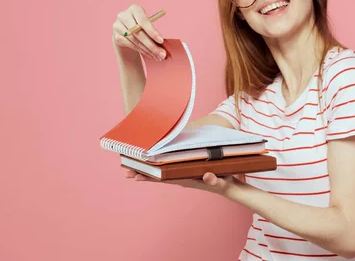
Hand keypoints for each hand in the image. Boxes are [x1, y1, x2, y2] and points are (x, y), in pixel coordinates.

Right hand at [112, 4, 165, 60]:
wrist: (125, 30)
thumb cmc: (140, 26)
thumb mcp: (146, 24)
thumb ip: (152, 31)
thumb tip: (162, 45)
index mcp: (134, 9)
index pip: (143, 21)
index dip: (152, 31)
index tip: (161, 41)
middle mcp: (124, 16)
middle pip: (138, 33)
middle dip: (151, 45)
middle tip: (162, 54)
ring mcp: (118, 26)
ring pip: (135, 41)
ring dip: (148, 50)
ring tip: (157, 55)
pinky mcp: (116, 37)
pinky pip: (131, 45)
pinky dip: (142, 51)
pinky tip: (149, 54)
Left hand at [124, 168, 239, 195]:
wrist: (229, 187)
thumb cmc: (224, 182)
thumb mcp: (221, 181)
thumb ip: (215, 180)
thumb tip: (207, 177)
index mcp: (185, 179)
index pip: (163, 178)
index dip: (149, 176)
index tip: (135, 176)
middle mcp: (180, 178)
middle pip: (157, 177)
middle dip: (141, 174)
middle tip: (125, 173)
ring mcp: (182, 176)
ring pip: (160, 174)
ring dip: (146, 171)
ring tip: (131, 170)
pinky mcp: (184, 173)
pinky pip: (166, 170)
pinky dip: (156, 168)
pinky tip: (149, 165)